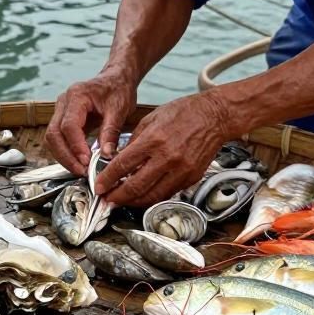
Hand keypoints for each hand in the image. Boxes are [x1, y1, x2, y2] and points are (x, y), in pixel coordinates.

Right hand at [46, 70, 137, 174]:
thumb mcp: (119, 110)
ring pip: (52, 138)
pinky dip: (65, 151)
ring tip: (81, 169)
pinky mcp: (63, 118)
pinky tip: (78, 161)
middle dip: (65, 156)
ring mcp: (61, 110)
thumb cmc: (118, 89)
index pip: (68, 126)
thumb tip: (106, 156)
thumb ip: (110, 133)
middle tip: (81, 171)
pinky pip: (58, 138)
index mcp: (77, 96)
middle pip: (53, 134)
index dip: (75, 146)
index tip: (86, 162)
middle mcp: (63, 102)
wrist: (116, 78)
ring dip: (63, 156)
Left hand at [92, 92, 232, 206]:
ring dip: (134, 202)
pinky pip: (168, 193)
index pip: (123, 165)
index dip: (107, 179)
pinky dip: (152, 196)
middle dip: (117, 197)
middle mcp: (167, 158)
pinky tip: (143, 195)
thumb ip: (134, 141)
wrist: (214, 116)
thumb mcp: (151, 119)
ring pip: (152, 196)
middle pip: (136, 186)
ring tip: (122, 201)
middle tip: (107, 200)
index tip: (99, 186)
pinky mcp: (191, 178)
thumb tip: (119, 160)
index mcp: (153, 140)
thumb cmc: (183, 113)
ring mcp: (181, 170)